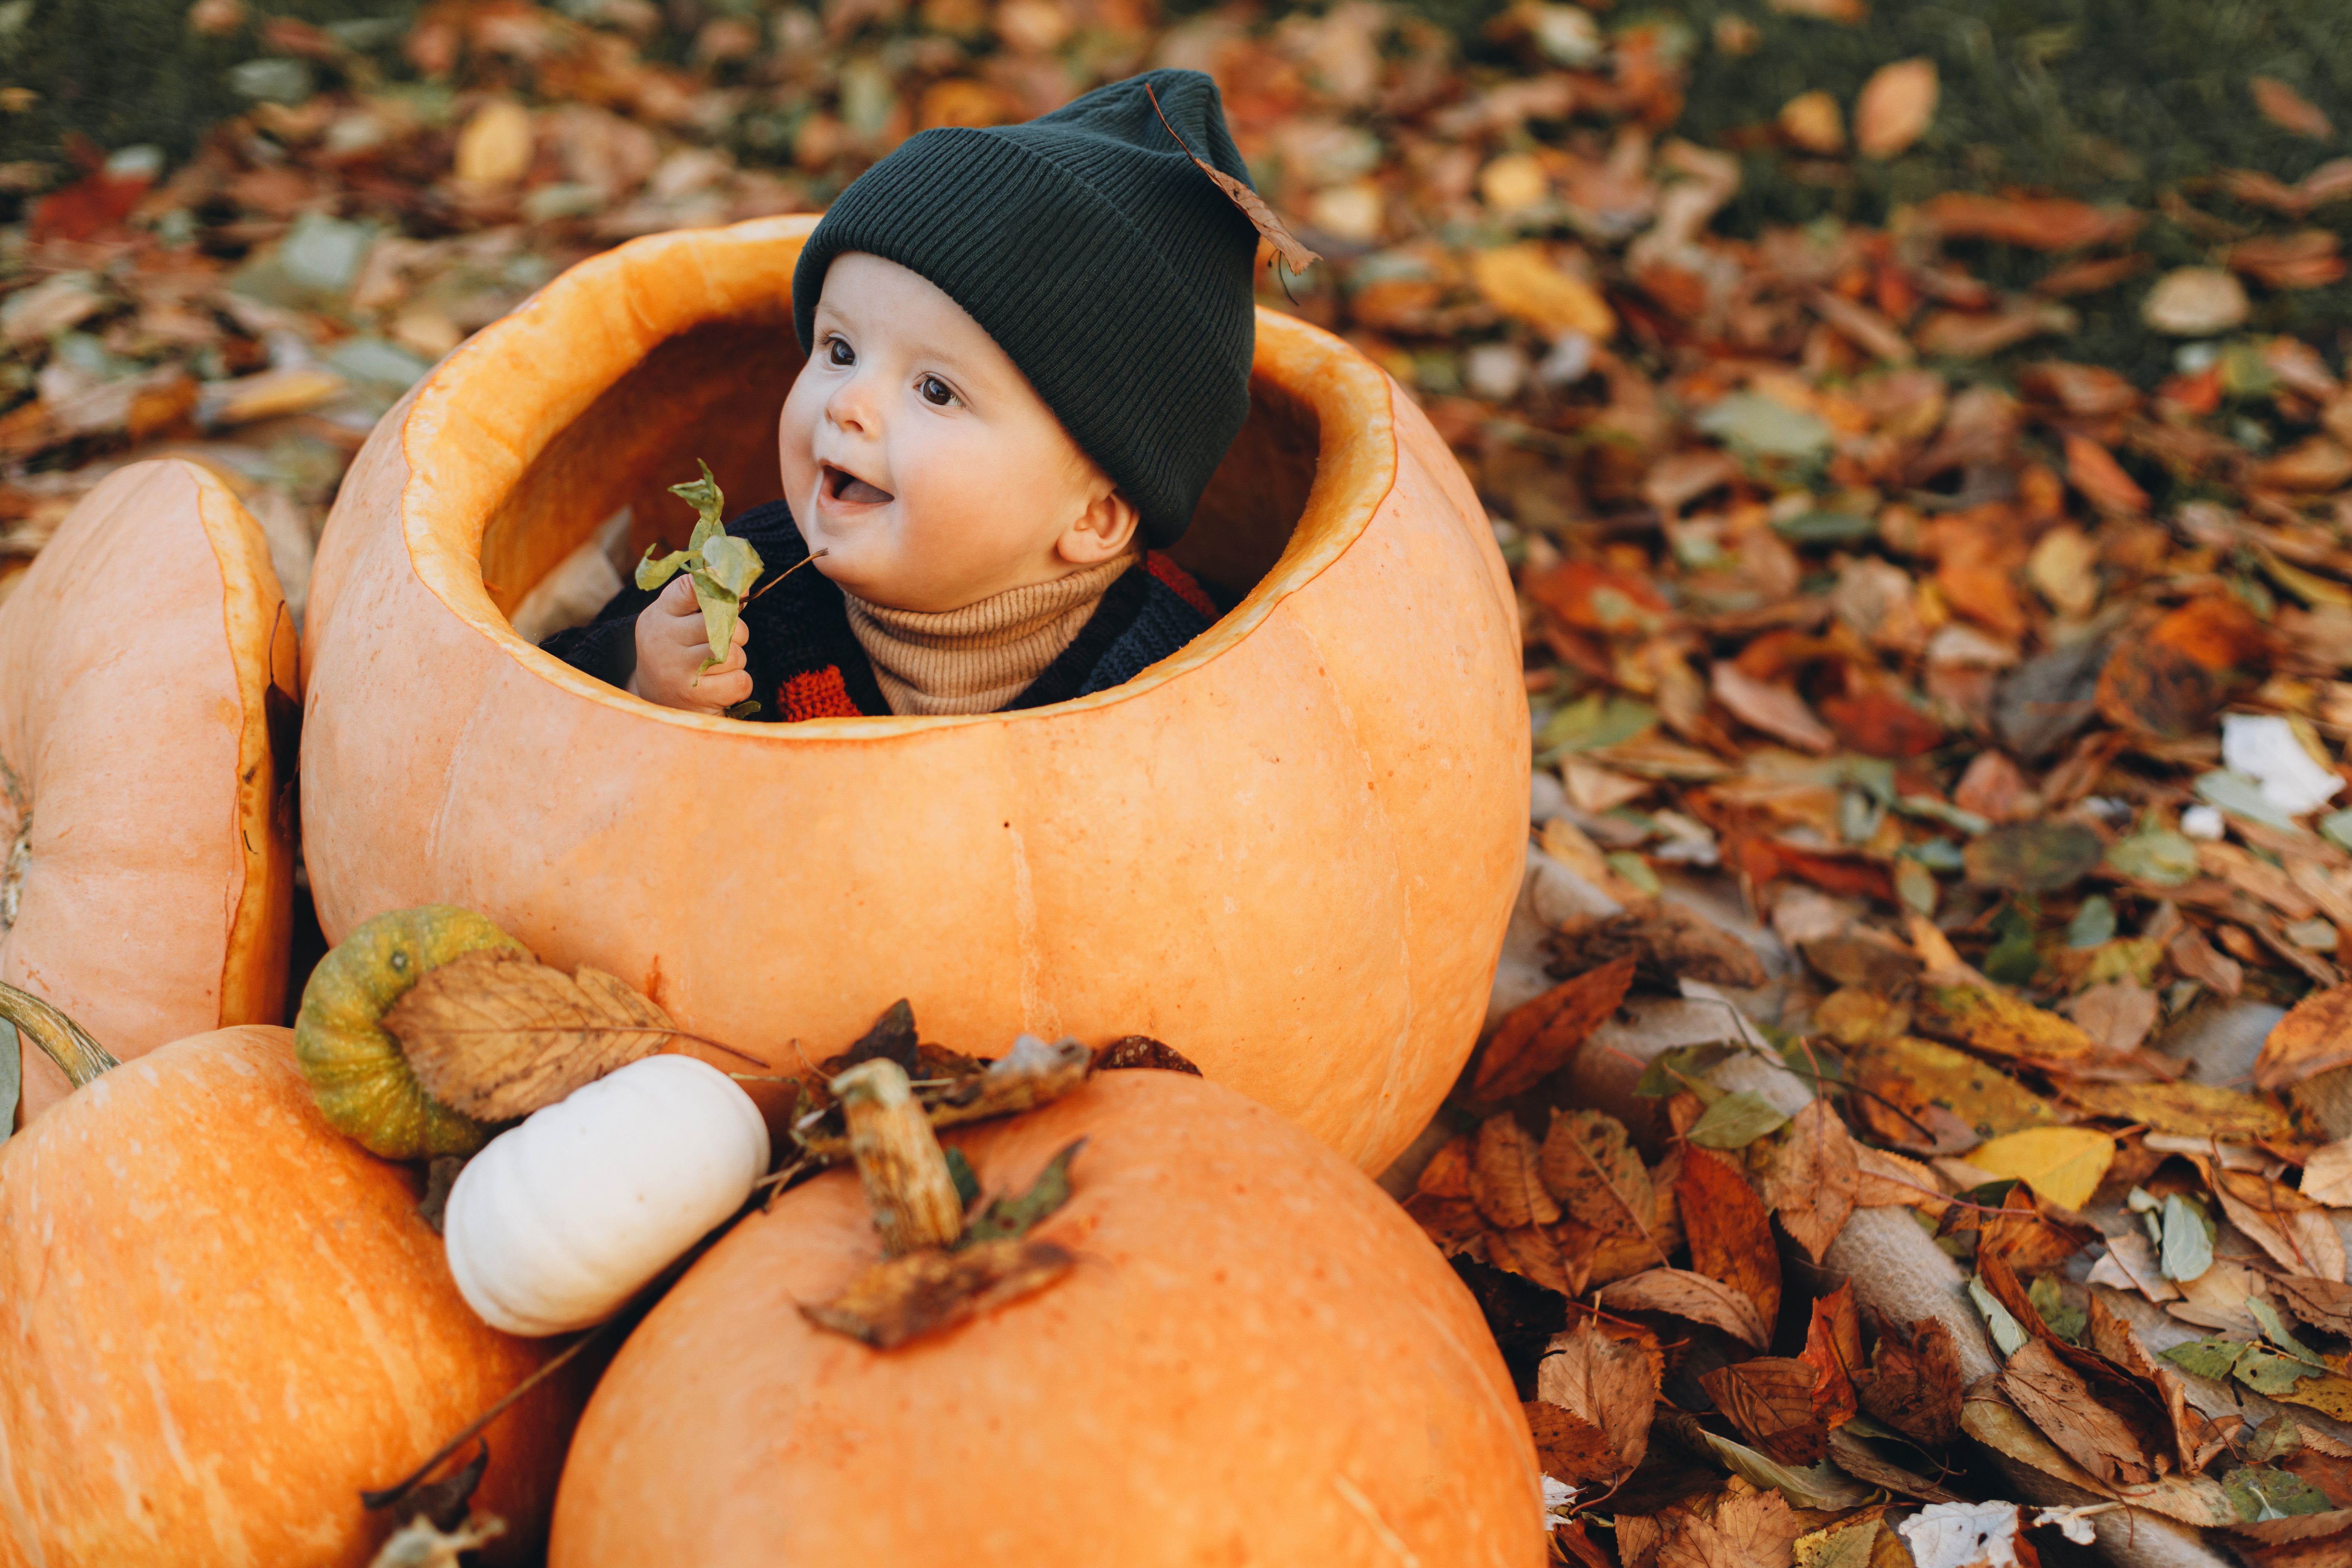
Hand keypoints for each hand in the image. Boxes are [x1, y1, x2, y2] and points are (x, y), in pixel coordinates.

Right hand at [627, 574, 750, 712]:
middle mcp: (662, 640)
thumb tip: (742, 586)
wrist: (660, 706)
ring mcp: (675, 670)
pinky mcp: (694, 696)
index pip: (691, 587)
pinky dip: (739, 684)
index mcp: (658, 617)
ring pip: (733, 653)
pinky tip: (722, 687)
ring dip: (737, 661)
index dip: (719, 586)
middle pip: (721, 622)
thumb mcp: (681, 625)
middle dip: (737, 632)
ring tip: (719, 669)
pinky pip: (739, 681)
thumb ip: (709, 604)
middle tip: (728, 641)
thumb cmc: (680, 656)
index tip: (732, 594)